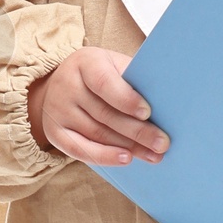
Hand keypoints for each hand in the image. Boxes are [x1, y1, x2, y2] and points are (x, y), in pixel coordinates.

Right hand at [27, 46, 169, 165]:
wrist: (60, 84)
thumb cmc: (100, 74)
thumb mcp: (114, 65)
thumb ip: (133, 78)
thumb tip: (167, 99)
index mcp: (85, 63)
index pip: (104, 82)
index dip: (126, 99)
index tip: (147, 113)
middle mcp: (67, 85)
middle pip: (105, 114)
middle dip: (137, 131)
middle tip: (162, 143)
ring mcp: (58, 111)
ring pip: (97, 134)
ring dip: (128, 147)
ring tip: (154, 155)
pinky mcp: (55, 133)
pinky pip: (80, 150)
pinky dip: (104, 156)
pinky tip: (125, 159)